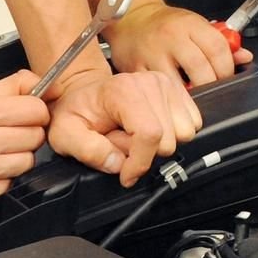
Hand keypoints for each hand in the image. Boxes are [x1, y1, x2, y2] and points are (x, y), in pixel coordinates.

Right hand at [0, 69, 50, 217]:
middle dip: (26, 134)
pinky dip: (1, 179)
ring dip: (16, 158)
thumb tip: (49, 84)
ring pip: (28, 161)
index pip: (36, 108)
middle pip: (37, 135)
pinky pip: (11, 184)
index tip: (27, 114)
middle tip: (5, 136)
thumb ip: (11, 87)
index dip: (36, 111)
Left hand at [46, 64, 201, 186]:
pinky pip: (193, 125)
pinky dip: (173, 133)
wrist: (86, 93)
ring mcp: (167, 85)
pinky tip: (150, 128)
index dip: (139, 163)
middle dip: (146, 152)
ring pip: (184, 134)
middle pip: (169, 139)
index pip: (150, 134)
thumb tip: (117, 164)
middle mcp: (150, 83)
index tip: (126, 174)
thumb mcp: (65, 135)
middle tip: (122, 144)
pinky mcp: (178, 90)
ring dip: (160, 144)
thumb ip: (88, 151)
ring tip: (135, 135)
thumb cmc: (78, 112)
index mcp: (123, 90)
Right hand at [105, 0, 249, 87]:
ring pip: (177, 85)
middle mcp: (171, 37)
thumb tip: (245, 57)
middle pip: (200, 70)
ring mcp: (152, 53)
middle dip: (210, 85)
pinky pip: (156, 90)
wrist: (132, 18)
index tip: (226, 76)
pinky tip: (172, 98)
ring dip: (189, 97)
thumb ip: (222, 43)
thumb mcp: (196, 26)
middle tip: (210, 88)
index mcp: (190, 24)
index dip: (227, 68)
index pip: (218, 49)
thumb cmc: (167, 24)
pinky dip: (167, 99)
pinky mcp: (135, 68)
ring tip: (193, 98)